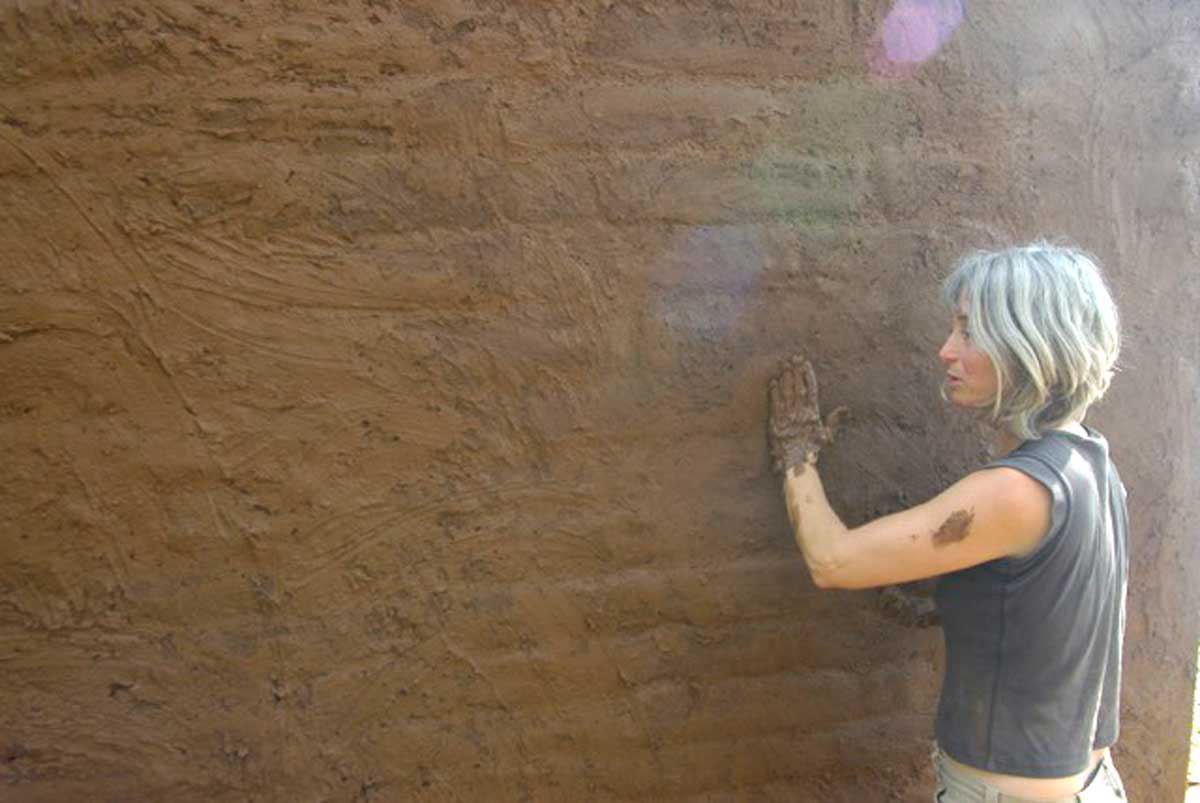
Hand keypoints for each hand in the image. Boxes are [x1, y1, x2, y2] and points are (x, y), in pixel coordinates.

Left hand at [767, 353, 848, 474]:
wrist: (797, 463)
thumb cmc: (813, 450)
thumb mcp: (826, 434)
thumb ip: (835, 419)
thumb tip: (846, 409)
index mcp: (812, 413)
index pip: (811, 389)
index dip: (807, 375)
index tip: (805, 362)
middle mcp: (799, 413)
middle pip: (797, 387)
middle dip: (795, 371)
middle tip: (793, 357)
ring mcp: (787, 417)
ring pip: (786, 393)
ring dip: (785, 378)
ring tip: (783, 364)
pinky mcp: (775, 422)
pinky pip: (775, 404)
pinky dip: (774, 392)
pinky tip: (773, 381)